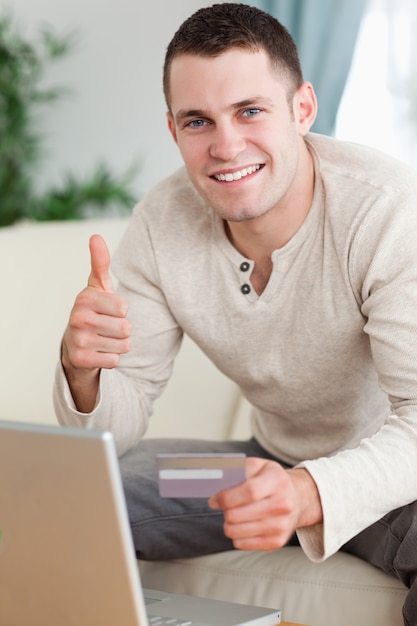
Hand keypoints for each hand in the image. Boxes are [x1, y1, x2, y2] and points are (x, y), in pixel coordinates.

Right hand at [61, 234, 131, 410]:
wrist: (75, 345)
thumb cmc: (94, 311)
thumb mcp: (98, 287)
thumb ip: (100, 262)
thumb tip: (95, 236)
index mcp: (85, 298)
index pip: (124, 307)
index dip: (122, 312)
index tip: (109, 311)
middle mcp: (78, 318)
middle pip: (125, 328)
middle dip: (123, 330)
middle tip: (108, 328)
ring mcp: (77, 339)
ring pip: (123, 345)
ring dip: (119, 345)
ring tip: (104, 339)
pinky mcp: (80, 359)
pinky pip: (115, 360)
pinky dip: (112, 358)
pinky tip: (99, 352)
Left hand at [208, 458, 321, 550]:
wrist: (298, 499)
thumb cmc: (272, 480)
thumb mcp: (259, 466)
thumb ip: (238, 469)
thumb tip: (217, 480)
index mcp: (277, 481)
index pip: (248, 492)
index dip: (226, 497)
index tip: (214, 500)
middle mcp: (283, 505)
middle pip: (238, 514)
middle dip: (224, 511)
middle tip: (224, 506)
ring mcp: (281, 526)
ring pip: (236, 531)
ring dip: (228, 523)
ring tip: (234, 515)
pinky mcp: (277, 542)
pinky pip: (242, 544)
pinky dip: (237, 535)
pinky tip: (243, 525)